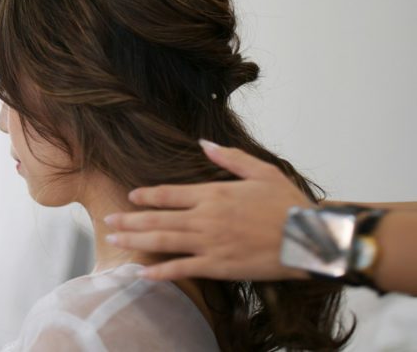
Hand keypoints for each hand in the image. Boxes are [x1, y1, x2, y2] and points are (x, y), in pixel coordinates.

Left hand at [105, 140, 311, 280]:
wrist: (311, 239)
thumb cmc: (289, 204)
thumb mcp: (262, 171)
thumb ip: (229, 158)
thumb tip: (204, 144)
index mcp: (214, 193)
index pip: (170, 193)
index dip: (147, 195)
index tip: (130, 196)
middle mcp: (206, 218)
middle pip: (158, 218)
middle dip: (129, 219)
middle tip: (107, 220)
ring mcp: (210, 243)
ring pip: (163, 241)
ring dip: (136, 240)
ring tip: (115, 239)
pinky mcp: (219, 266)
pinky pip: (183, 269)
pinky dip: (161, 272)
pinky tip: (143, 273)